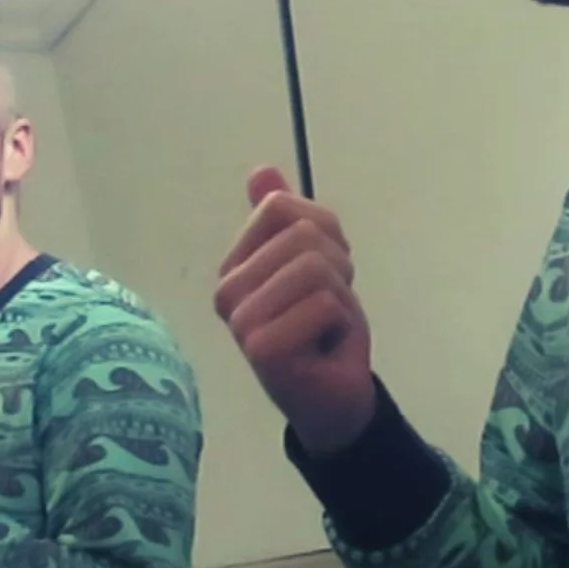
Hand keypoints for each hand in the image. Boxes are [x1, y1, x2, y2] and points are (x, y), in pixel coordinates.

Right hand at [215, 165, 376, 455]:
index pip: (281, 206)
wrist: (336, 396)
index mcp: (234, 266)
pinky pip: (324, 303)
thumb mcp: (314, 260)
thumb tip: (262, 170)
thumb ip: (288, 218)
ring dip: (341, 295)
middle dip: (337, 267)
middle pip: (302, 234)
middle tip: (328, 306)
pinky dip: (341, 322)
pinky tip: (325, 346)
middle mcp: (227, 291)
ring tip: (327, 325)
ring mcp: (240, 321)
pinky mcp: (261, 347)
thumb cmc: (322, 329)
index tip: (324, 274)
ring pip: (316, 267)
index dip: (324, 232)